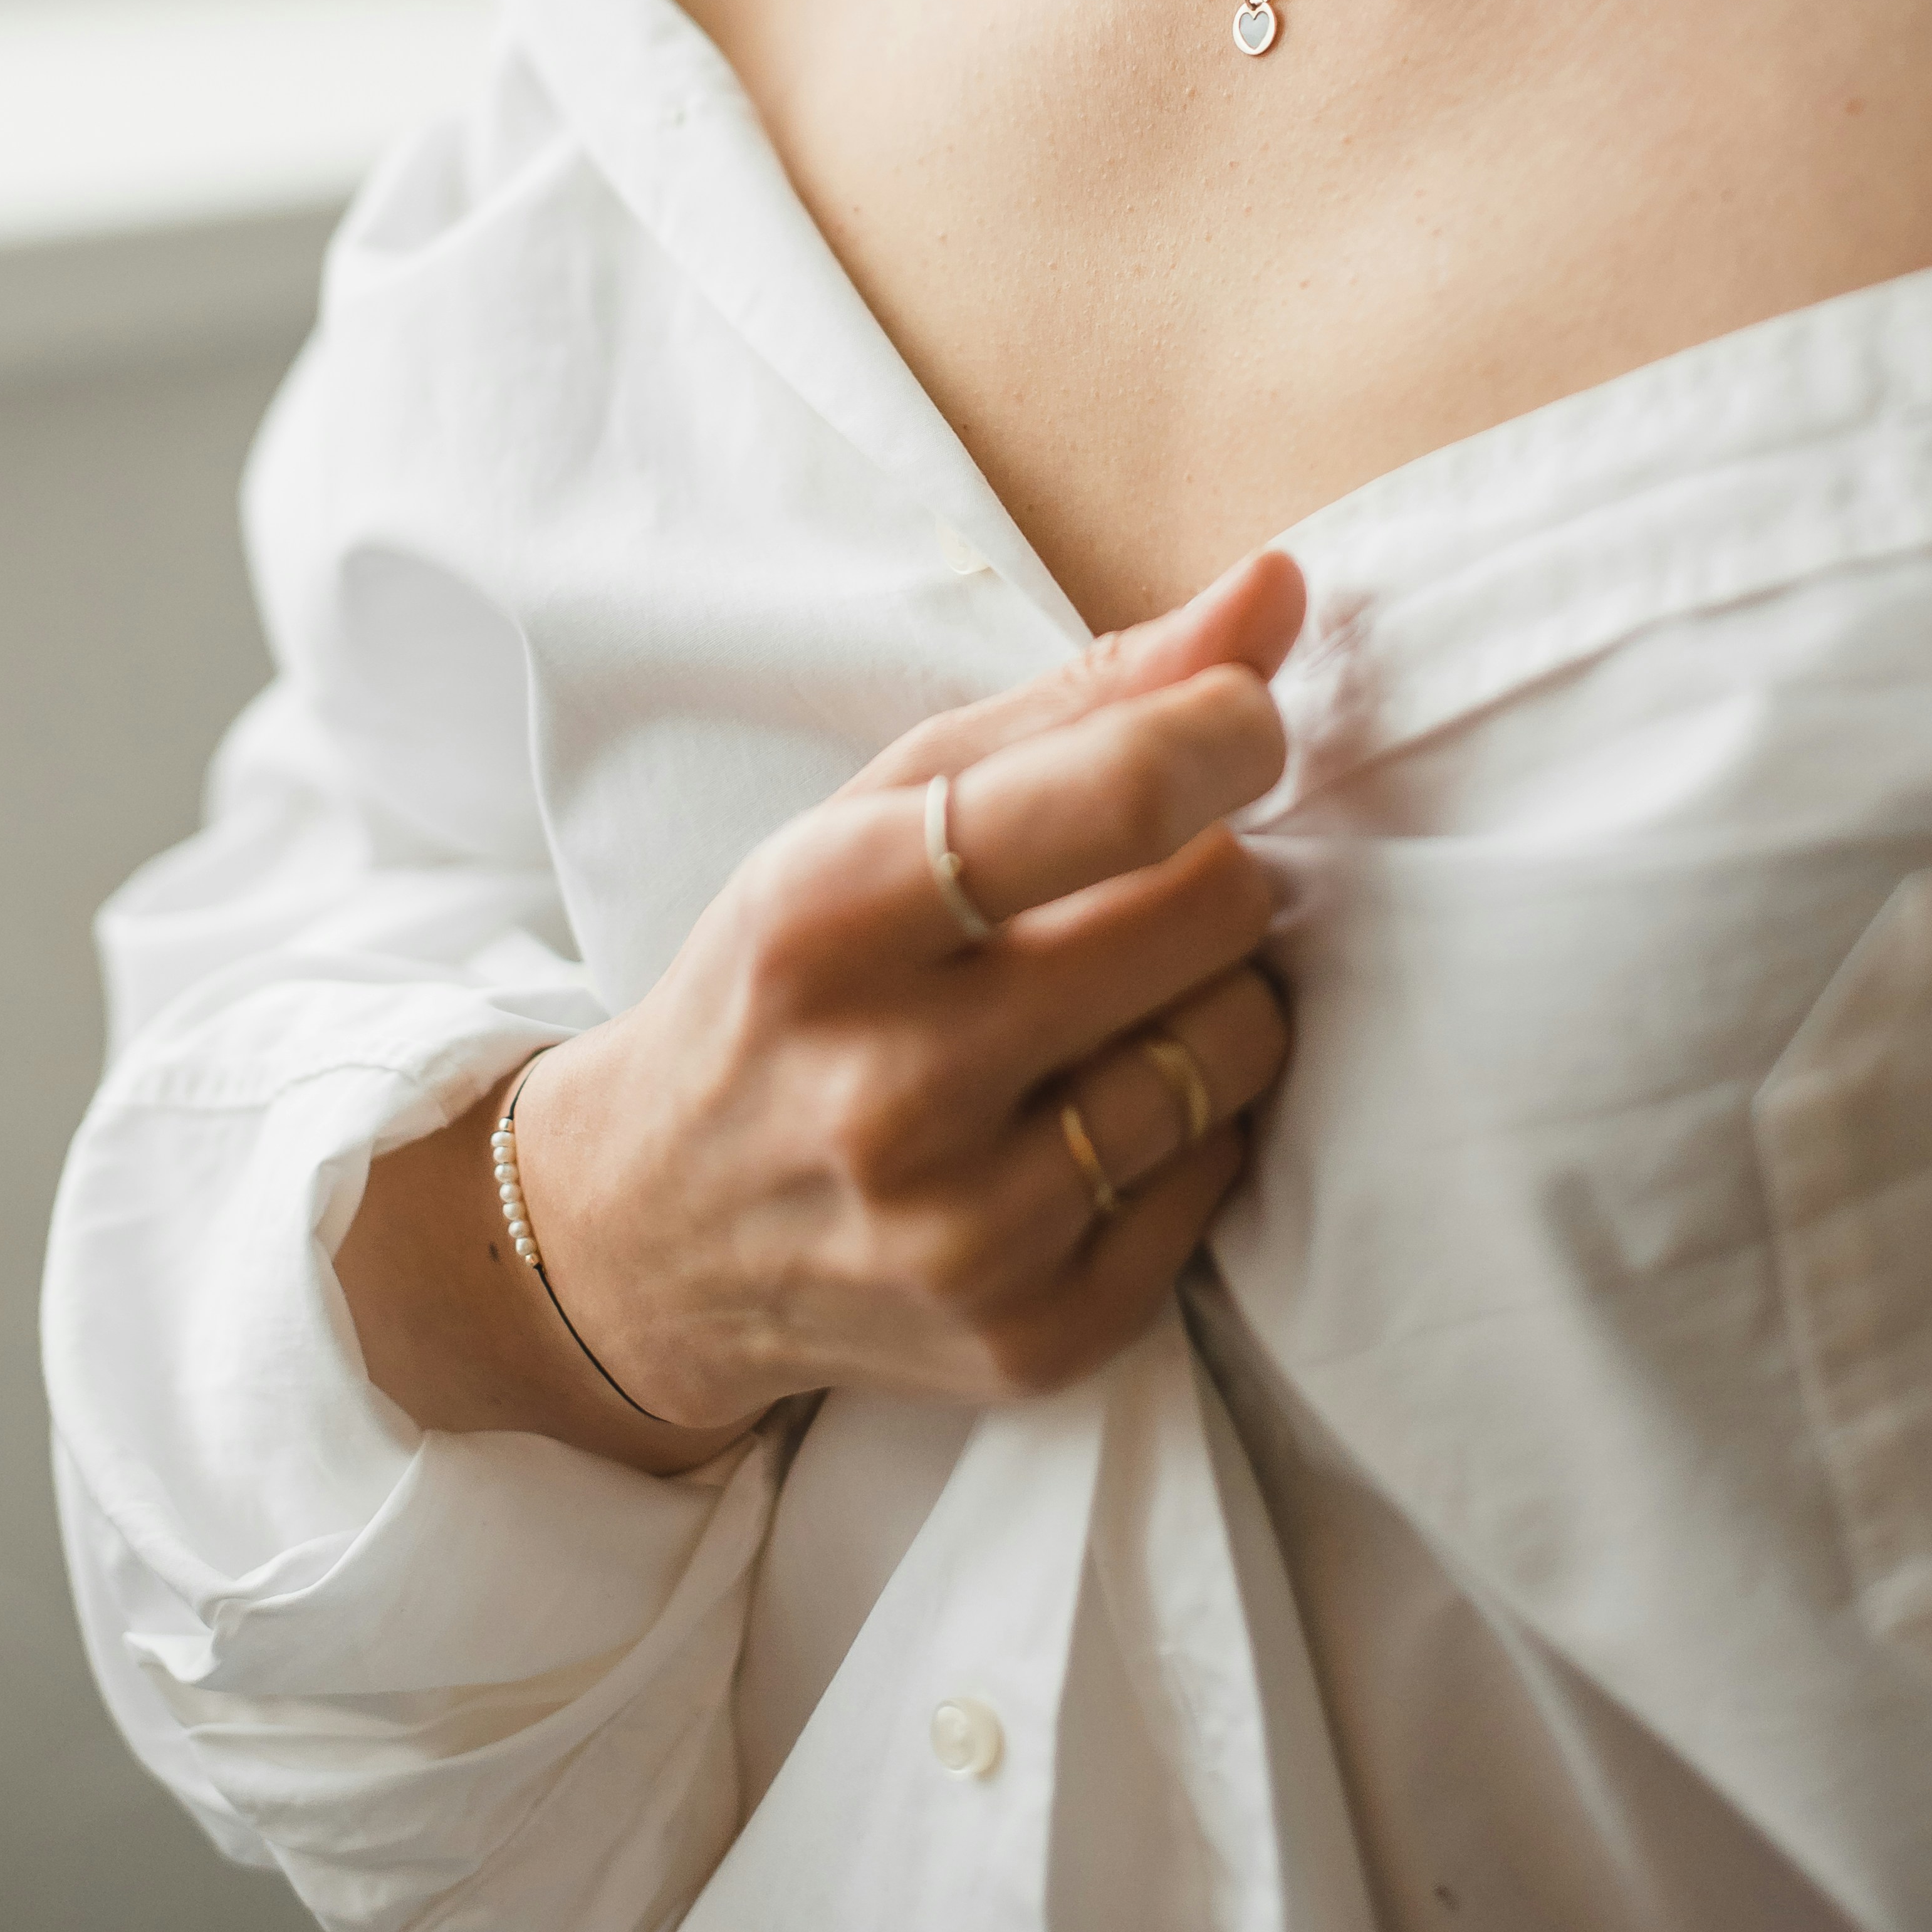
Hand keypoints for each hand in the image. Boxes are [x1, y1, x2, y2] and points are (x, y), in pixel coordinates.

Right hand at [508, 549, 1303, 1439]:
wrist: (655, 1231)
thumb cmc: (789, 972)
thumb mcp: (881, 807)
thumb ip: (1088, 695)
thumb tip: (1277, 593)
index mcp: (829, 917)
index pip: (1106, 801)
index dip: (1221, 729)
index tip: (1241, 714)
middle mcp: (889, 1088)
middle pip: (1208, 914)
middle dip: (1213, 867)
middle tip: (1145, 881)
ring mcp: (963, 1234)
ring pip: (1237, 1048)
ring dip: (1215, 995)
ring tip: (1119, 994)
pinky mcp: (1032, 1338)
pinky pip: (1225, 1178)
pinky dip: (1193, 1123)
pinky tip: (1097, 1108)